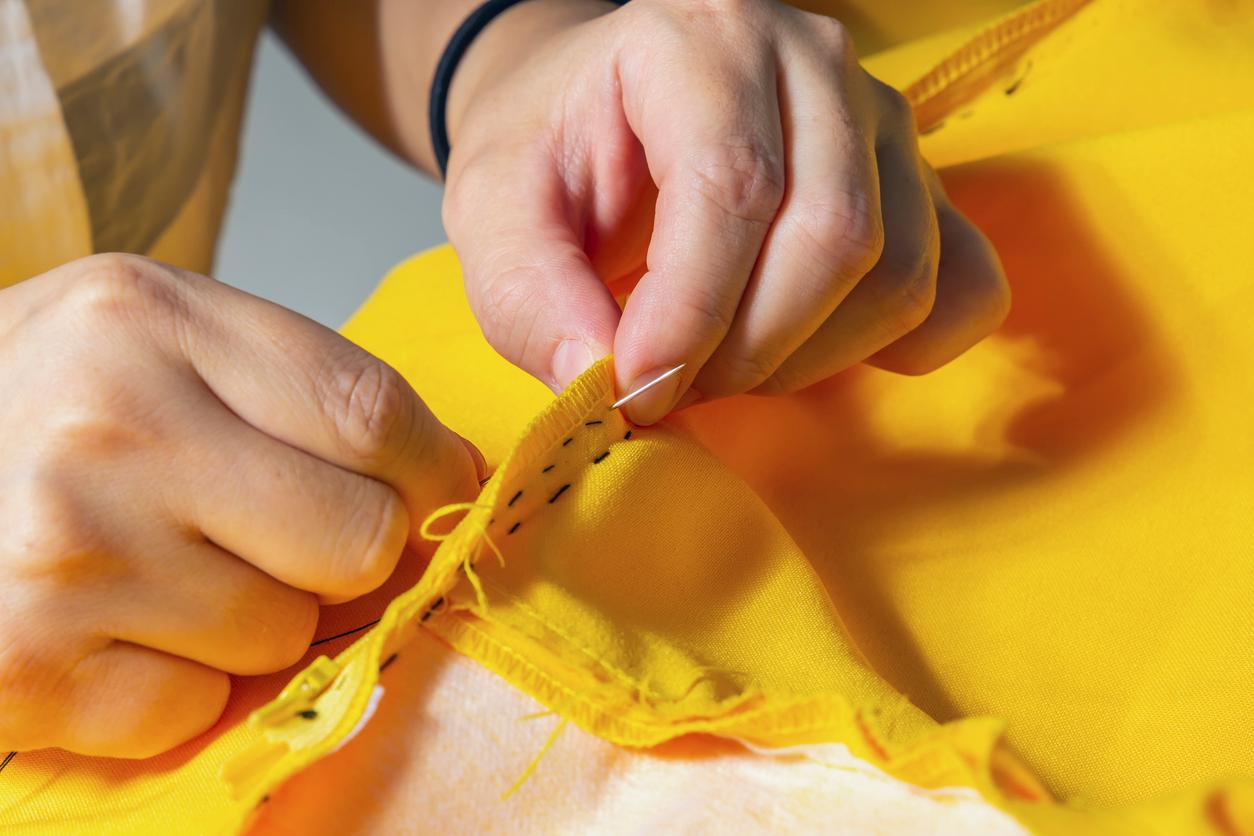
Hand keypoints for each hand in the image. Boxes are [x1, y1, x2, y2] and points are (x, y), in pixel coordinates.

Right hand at [0, 254, 480, 756]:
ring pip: (286, 636)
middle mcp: (106, 430)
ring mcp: (64, 554)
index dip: (434, 470)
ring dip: (256, 620)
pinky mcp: (26, 668)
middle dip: (350, 553)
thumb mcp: (156, 335)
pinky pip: (199, 707)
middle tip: (285, 534)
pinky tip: (117, 626)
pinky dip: (179, 684)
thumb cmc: (39, 399)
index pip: (373, 413)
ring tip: (170, 569)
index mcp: (148, 320)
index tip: (438, 492)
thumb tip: (453, 476)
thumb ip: (301, 389)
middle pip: (359, 538)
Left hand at [442, 0, 1009, 422]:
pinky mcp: (920, 184)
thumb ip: (527, 295)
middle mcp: (813, 58)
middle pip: (834, 237)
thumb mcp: (495, 212)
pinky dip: (897, 346)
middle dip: (748, 350)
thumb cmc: (552, 155)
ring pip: (899, 274)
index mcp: (700, 36)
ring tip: (719, 360)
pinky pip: (962, 286)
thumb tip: (597, 382)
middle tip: (670, 382)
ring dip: (806, 358)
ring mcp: (881, 119)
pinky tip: (815, 346)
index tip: (633, 390)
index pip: (732, 187)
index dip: (690, 314)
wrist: (600, 113)